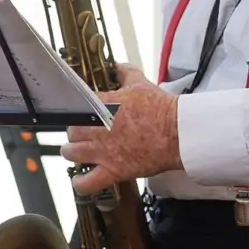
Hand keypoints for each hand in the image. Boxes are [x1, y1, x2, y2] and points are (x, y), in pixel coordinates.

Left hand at [60, 63, 181, 194]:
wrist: (178, 132)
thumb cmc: (161, 109)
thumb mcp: (141, 83)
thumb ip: (124, 73)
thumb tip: (116, 66)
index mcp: (102, 105)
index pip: (76, 105)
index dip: (78, 110)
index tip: (83, 113)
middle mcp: (97, 128)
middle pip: (71, 130)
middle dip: (76, 132)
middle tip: (84, 133)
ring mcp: (103, 151)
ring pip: (71, 153)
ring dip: (73, 153)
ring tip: (79, 152)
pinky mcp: (113, 170)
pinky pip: (86, 182)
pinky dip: (80, 182)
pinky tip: (81, 179)